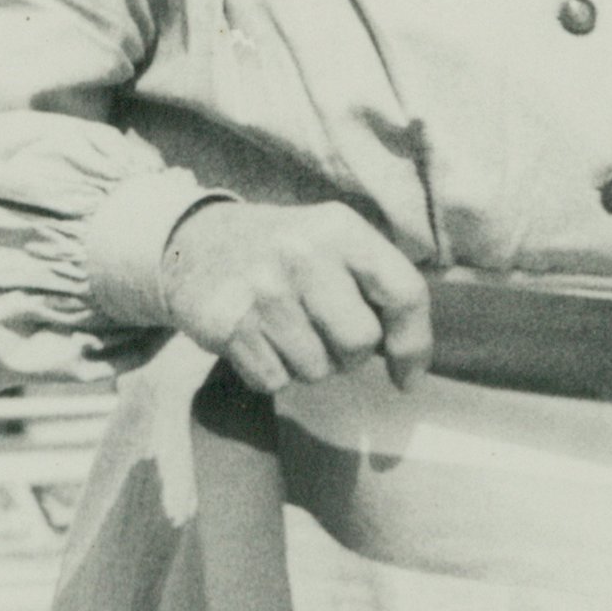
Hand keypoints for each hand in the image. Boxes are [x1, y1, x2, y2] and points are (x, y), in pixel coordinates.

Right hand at [161, 200, 432, 393]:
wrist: (196, 242)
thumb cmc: (289, 255)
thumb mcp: (338, 245)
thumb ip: (382, 287)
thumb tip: (411, 364)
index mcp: (341, 229)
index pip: (404, 294)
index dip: (414, 345)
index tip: (407, 376)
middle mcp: (301, 252)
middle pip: (360, 343)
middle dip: (350, 354)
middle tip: (325, 333)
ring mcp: (261, 288)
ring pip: (316, 370)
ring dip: (309, 364)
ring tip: (287, 329)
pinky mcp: (227, 323)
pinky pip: (274, 380)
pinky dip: (272, 372)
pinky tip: (259, 339)